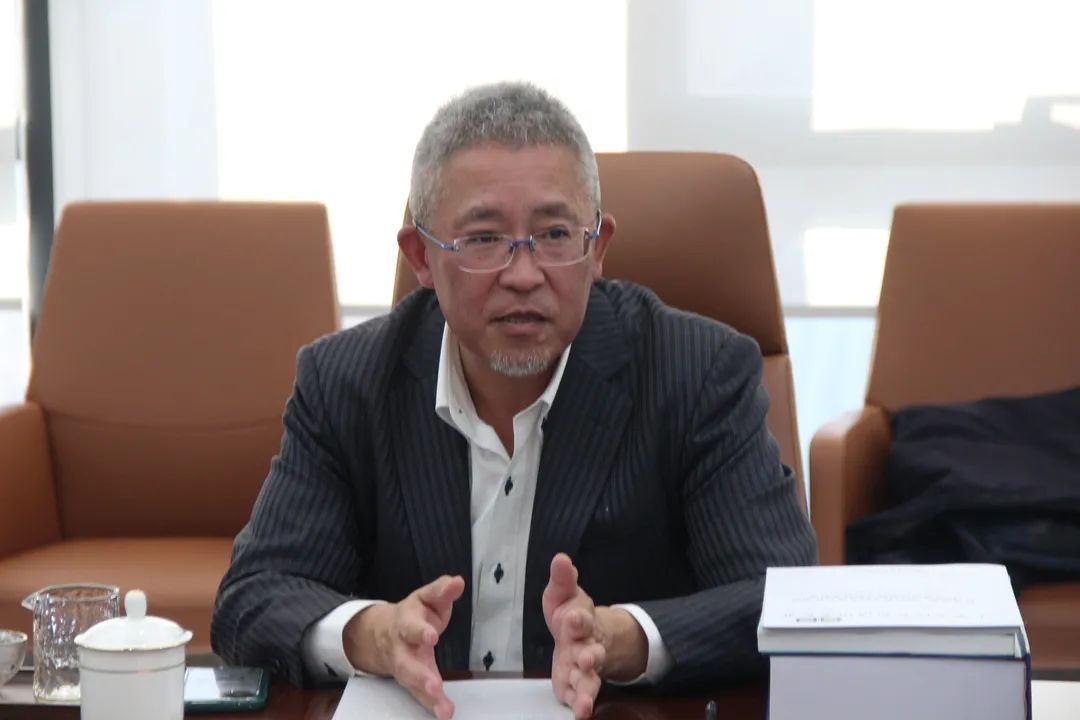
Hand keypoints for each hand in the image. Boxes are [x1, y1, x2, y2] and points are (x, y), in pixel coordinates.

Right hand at [344, 575, 464, 719]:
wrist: (382, 632)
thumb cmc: (414, 614)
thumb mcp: (427, 598)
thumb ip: (442, 591)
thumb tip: (457, 581)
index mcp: (406, 622)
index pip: (411, 625)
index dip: (420, 630)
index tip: (432, 636)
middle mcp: (401, 647)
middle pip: (406, 662)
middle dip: (419, 675)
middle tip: (435, 685)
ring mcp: (404, 666)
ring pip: (412, 682)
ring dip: (427, 695)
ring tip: (444, 709)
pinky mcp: (410, 680)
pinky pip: (419, 694)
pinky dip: (431, 705)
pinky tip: (444, 713)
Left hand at [543, 554, 605, 718]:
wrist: (587, 634)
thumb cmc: (572, 612)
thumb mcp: (564, 592)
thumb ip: (562, 579)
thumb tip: (560, 558)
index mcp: (582, 621)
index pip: (582, 619)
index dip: (579, 619)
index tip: (574, 618)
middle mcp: (587, 645)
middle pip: (591, 653)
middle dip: (589, 657)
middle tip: (586, 659)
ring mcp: (583, 667)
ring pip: (589, 679)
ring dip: (586, 689)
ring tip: (584, 703)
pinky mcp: (575, 683)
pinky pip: (578, 695)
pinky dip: (578, 704)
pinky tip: (578, 713)